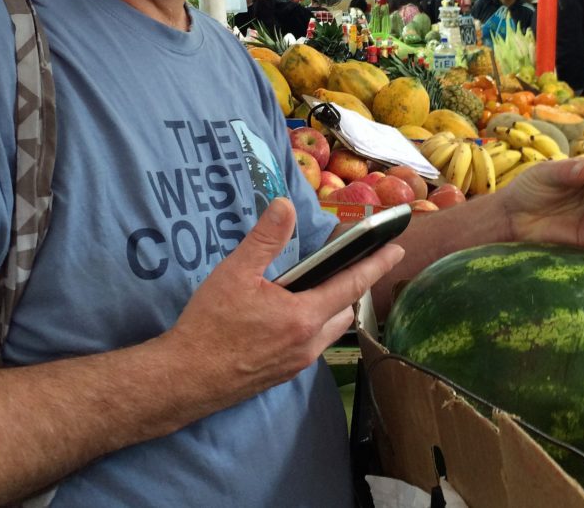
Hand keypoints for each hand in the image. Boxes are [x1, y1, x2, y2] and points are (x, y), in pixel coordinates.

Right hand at [162, 197, 403, 418]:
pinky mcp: (283, 374)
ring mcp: (297, 362)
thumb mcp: (236, 272)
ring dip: (334, 307)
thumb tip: (286, 204)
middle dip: (355, 286)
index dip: (377, 265)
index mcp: (304, 316)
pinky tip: (293, 313)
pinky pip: (312, 344)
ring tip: (324, 285)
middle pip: (345, 310)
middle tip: (356, 263)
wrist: (185, 379)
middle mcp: (309, 343)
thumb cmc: (211, 324)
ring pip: (330, 330)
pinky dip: (316, 323)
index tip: (398, 250)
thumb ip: (266, 238)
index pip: (352, 285)